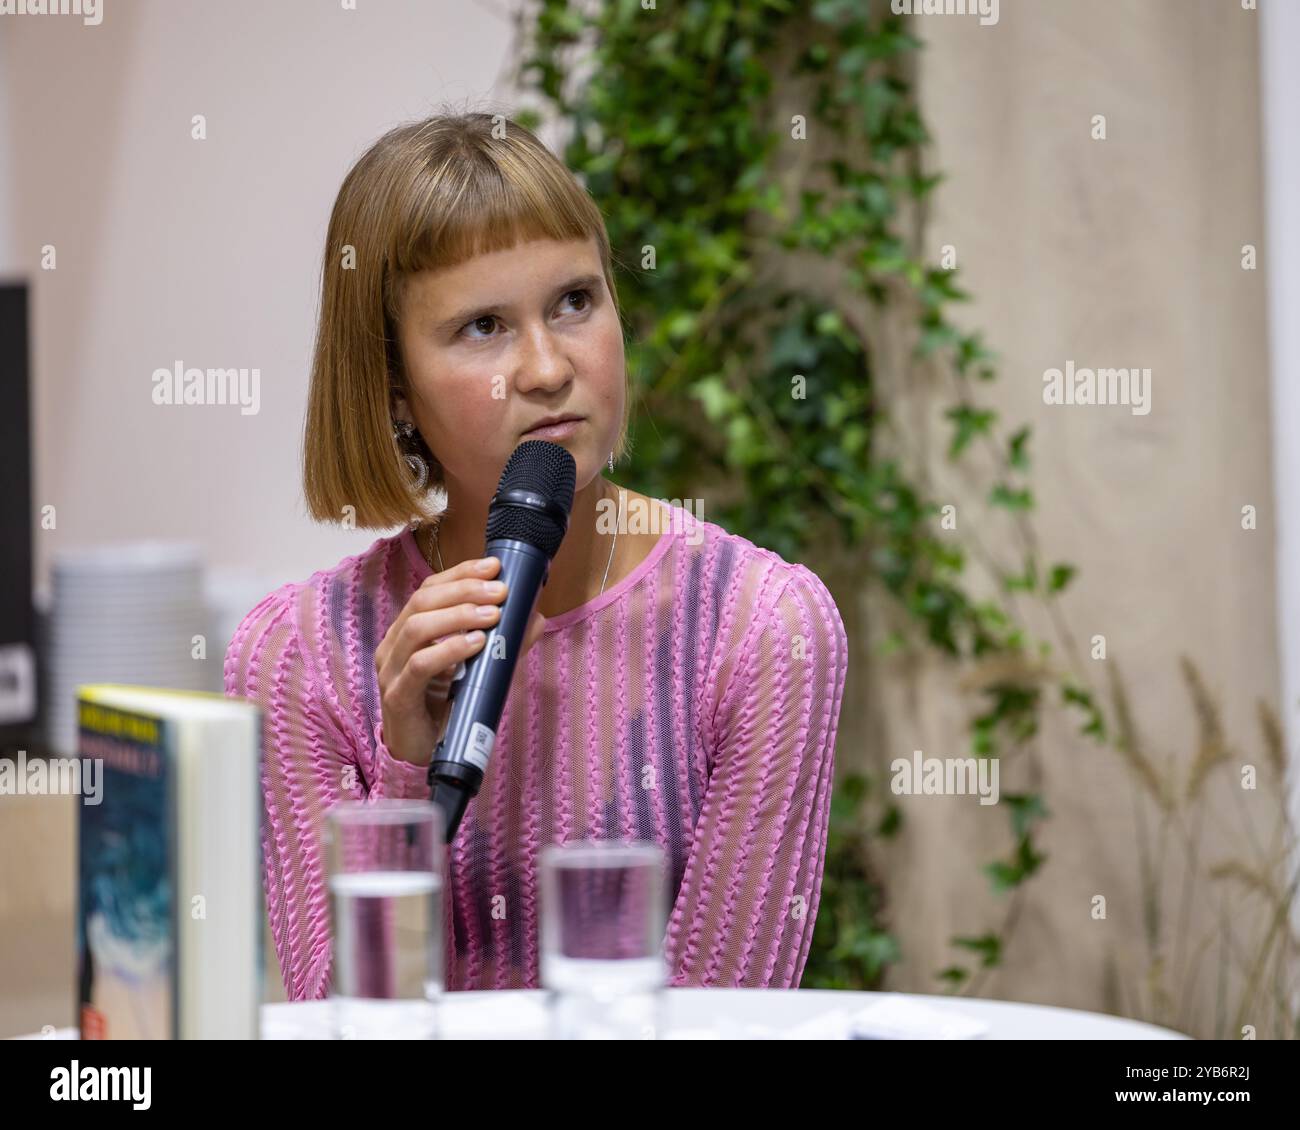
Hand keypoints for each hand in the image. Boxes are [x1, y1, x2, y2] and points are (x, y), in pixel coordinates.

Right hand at [374, 555, 546, 765]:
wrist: (422, 754)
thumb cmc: (446, 706)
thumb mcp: (478, 668)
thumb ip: (503, 643)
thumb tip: (534, 617)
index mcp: (409, 631)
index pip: (430, 589)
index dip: (461, 573)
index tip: (493, 566)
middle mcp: (394, 644)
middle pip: (422, 601)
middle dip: (464, 590)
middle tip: (500, 591)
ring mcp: (391, 670)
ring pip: (417, 627)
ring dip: (458, 615)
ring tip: (492, 615)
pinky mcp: (397, 696)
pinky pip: (419, 665)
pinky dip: (449, 649)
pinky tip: (475, 644)